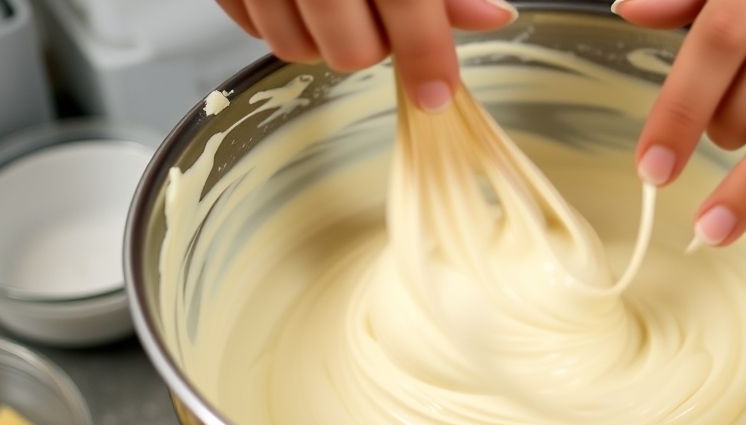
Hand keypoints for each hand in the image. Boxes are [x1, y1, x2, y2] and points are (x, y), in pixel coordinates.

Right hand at [215, 0, 516, 110]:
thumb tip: (492, 16)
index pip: (406, 2)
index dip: (427, 55)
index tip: (437, 93)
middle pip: (349, 49)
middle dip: (371, 45)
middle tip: (378, 14)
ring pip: (295, 49)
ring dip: (323, 40)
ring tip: (335, 0)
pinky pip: (253, 30)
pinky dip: (280, 22)